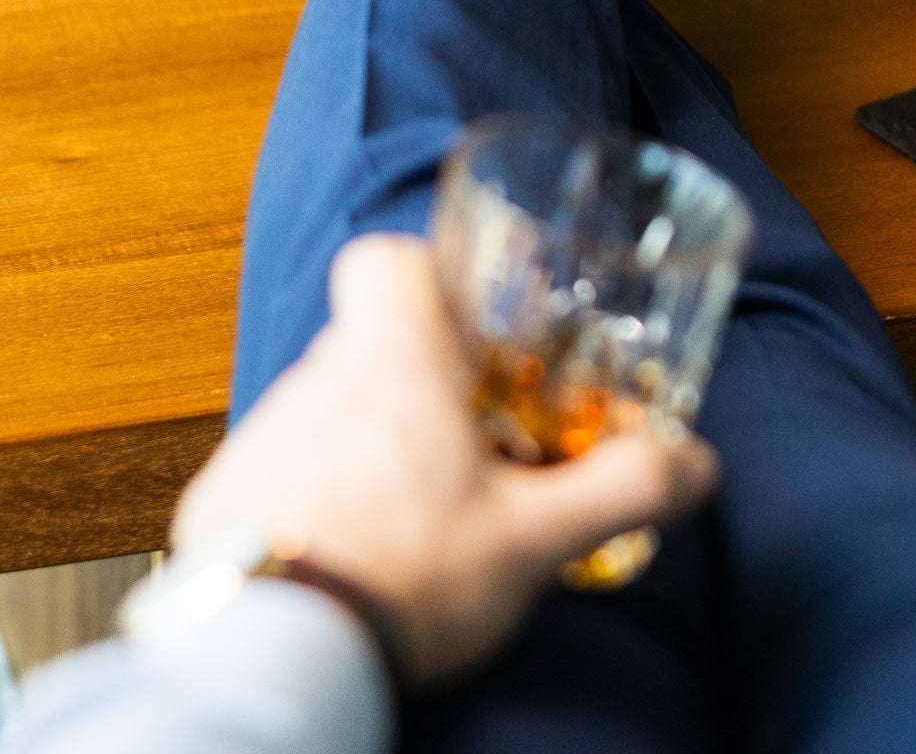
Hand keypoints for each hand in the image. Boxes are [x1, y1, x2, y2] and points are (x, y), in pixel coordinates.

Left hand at [173, 233, 718, 683]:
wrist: (273, 657)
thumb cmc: (403, 575)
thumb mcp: (533, 538)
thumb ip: (621, 488)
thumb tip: (694, 463)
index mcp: (390, 361)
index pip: (384, 259)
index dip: (425, 270)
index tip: (466, 314)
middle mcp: (315, 382)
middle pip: (368, 342)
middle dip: (420, 378)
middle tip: (471, 438)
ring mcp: (262, 439)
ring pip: (328, 408)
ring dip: (371, 441)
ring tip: (420, 512)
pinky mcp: (222, 501)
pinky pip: (281, 471)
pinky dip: (320, 496)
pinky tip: (359, 551)